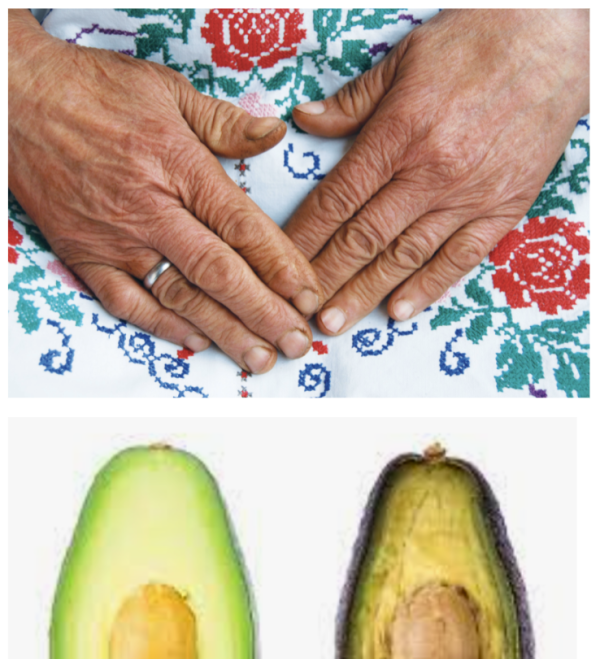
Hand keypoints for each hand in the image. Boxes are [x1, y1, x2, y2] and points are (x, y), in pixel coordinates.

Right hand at [8, 10, 319, 372]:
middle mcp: (149, 210)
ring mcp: (114, 238)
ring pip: (179, 295)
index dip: (282, 266)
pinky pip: (127, 302)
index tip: (310, 295)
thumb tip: (274, 135)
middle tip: (298, 342)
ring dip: (224, 331)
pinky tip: (198, 341)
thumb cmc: (93, 89)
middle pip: (219, 272)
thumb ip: (225, 122)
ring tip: (261, 358)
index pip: (242, 227)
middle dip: (265, 313)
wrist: (13, 95)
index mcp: (179, 166)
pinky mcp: (83, 254)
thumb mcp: (168, 90)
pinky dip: (163, 325)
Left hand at [285, 9, 588, 335]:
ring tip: (338, 322)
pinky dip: (430, 286)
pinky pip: (462, 257)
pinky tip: (401, 309)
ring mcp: (470, 195)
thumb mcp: (403, 59)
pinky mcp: (504, 208)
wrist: (550, 48)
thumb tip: (306, 122)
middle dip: (328, 278)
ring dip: (368, 292)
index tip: (280, 262)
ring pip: (408, 255)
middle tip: (299, 313)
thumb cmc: (475, 45)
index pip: (339, 197)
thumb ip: (354, 100)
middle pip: (366, 237)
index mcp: (400, 133)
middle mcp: (432, 172)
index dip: (305, 235)